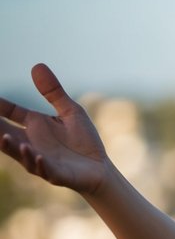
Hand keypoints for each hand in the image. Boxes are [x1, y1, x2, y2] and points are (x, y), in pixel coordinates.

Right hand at [0, 64, 109, 193]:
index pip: (9, 112)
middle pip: (5, 133)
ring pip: (20, 153)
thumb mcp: (70, 111)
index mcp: (34, 125)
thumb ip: (53, 92)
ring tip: (3, 137)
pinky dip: (38, 163)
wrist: (100, 168)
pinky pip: (44, 169)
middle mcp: (32, 142)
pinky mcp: (56, 173)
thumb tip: (37, 65)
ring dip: (11, 146)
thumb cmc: (84, 140)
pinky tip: (36, 155)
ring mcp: (41, 159)